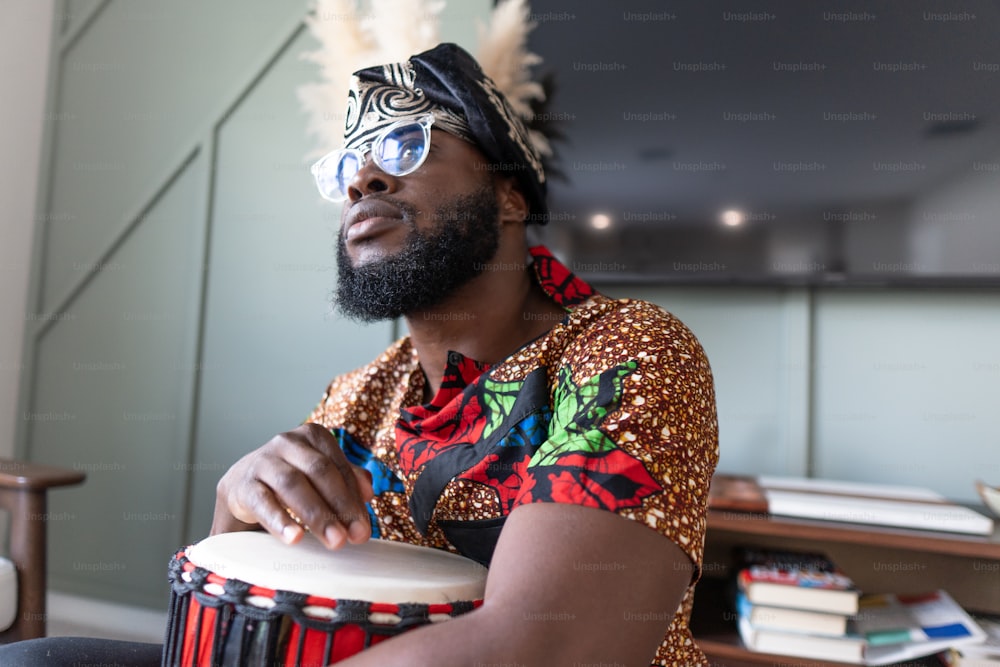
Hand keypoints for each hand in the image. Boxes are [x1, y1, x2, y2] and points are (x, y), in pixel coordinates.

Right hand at [211, 423, 373, 548]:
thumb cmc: (288, 482)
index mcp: (311, 436)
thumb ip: (345, 480)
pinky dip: (280, 521)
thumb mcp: (318, 477)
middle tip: (355, 537)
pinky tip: (295, 538)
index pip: (338, 466)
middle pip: (319, 471)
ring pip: (293, 484)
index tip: (364, 527)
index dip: (354, 497)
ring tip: (334, 540)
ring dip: (317, 515)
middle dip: (341, 506)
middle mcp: (286, 442)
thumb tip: (367, 492)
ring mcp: (262, 461)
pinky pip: (263, 502)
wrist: (240, 489)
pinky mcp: (241, 485)